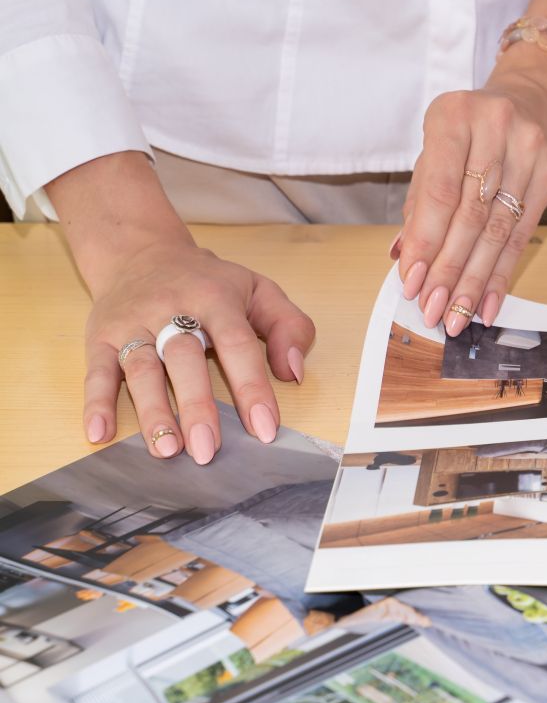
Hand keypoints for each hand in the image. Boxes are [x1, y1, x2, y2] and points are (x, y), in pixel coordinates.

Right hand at [82, 238, 312, 462]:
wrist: (141, 252)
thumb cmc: (210, 283)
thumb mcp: (260, 290)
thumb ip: (290, 326)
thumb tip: (294, 372)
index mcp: (216, 299)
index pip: (237, 344)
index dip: (252, 387)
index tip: (264, 428)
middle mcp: (170, 309)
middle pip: (184, 359)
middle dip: (196, 406)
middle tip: (208, 450)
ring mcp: (132, 324)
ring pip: (141, 369)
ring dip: (153, 411)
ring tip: (167, 450)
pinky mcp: (101, 337)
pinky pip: (96, 371)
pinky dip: (95, 402)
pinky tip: (99, 432)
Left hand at [396, 47, 546, 334]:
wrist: (533, 98)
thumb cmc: (473, 128)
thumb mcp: (437, 148)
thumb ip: (419, 199)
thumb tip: (405, 256)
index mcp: (453, 117)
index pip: (439, 191)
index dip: (425, 241)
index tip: (411, 282)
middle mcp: (494, 129)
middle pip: (470, 215)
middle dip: (449, 269)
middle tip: (433, 308)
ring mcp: (529, 149)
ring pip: (498, 230)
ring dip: (475, 279)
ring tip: (457, 315)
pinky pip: (523, 234)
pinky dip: (503, 272)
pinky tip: (489, 301)